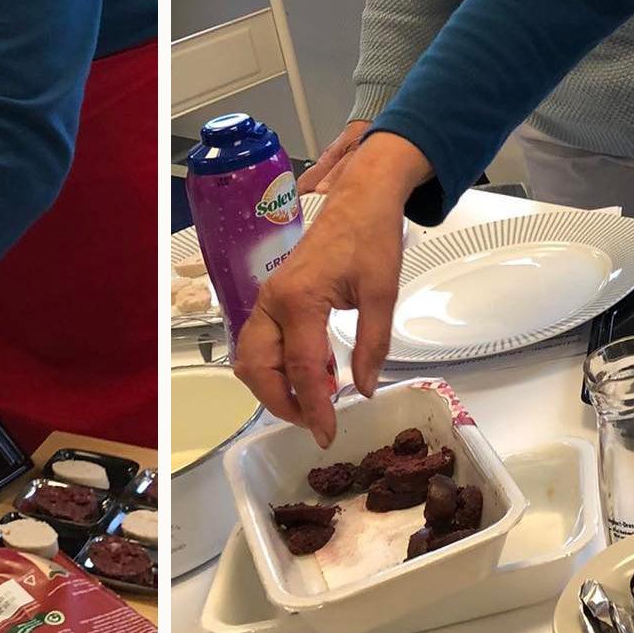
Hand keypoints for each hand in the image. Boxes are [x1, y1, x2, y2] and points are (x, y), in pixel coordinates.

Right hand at [236, 133, 426, 445]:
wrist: (360, 198)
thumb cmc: (371, 237)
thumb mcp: (381, 294)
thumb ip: (372, 346)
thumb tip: (365, 390)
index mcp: (299, 300)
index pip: (303, 370)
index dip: (315, 408)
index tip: (328, 434)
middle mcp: (273, 301)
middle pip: (258, 369)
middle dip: (281, 403)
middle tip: (316, 422)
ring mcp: (268, 299)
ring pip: (252, 358)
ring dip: (274, 387)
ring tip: (313, 402)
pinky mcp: (273, 298)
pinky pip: (262, 343)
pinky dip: (276, 368)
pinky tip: (312, 375)